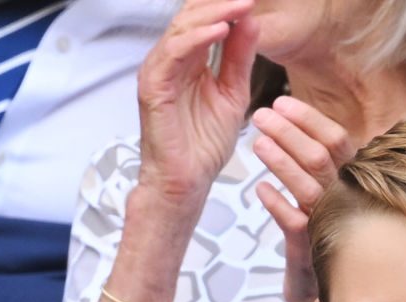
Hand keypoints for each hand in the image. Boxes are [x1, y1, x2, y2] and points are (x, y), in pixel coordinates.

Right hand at [136, 0, 257, 222]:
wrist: (187, 181)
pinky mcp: (153, 87)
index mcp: (190, 60)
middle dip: (221, 2)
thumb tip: (251, 23)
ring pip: (183, 28)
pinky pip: (174, 53)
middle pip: (192, 16)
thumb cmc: (204, 145)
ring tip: (241, 5)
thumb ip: (240, 59)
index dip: (228, 5)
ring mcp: (160, 71)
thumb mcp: (234, 94)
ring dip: (214, 13)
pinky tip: (221, 30)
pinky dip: (198, 39)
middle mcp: (172, 61)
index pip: (206, 20)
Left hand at [251, 97, 355, 301]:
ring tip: (255, 144)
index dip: (308, 119)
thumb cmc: (326, 232)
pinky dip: (275, 203)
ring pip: (308, 186)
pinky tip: (259, 188)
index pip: (337, 139)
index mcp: (353, 179)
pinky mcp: (313, 249)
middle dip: (289, 132)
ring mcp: (331, 224)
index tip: (280, 102)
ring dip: (281, 161)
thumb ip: (320, 159)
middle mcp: (346, 198)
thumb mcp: (329, 191)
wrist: (326, 289)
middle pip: (321, 157)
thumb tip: (292, 119)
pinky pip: (293, 222)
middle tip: (260, 116)